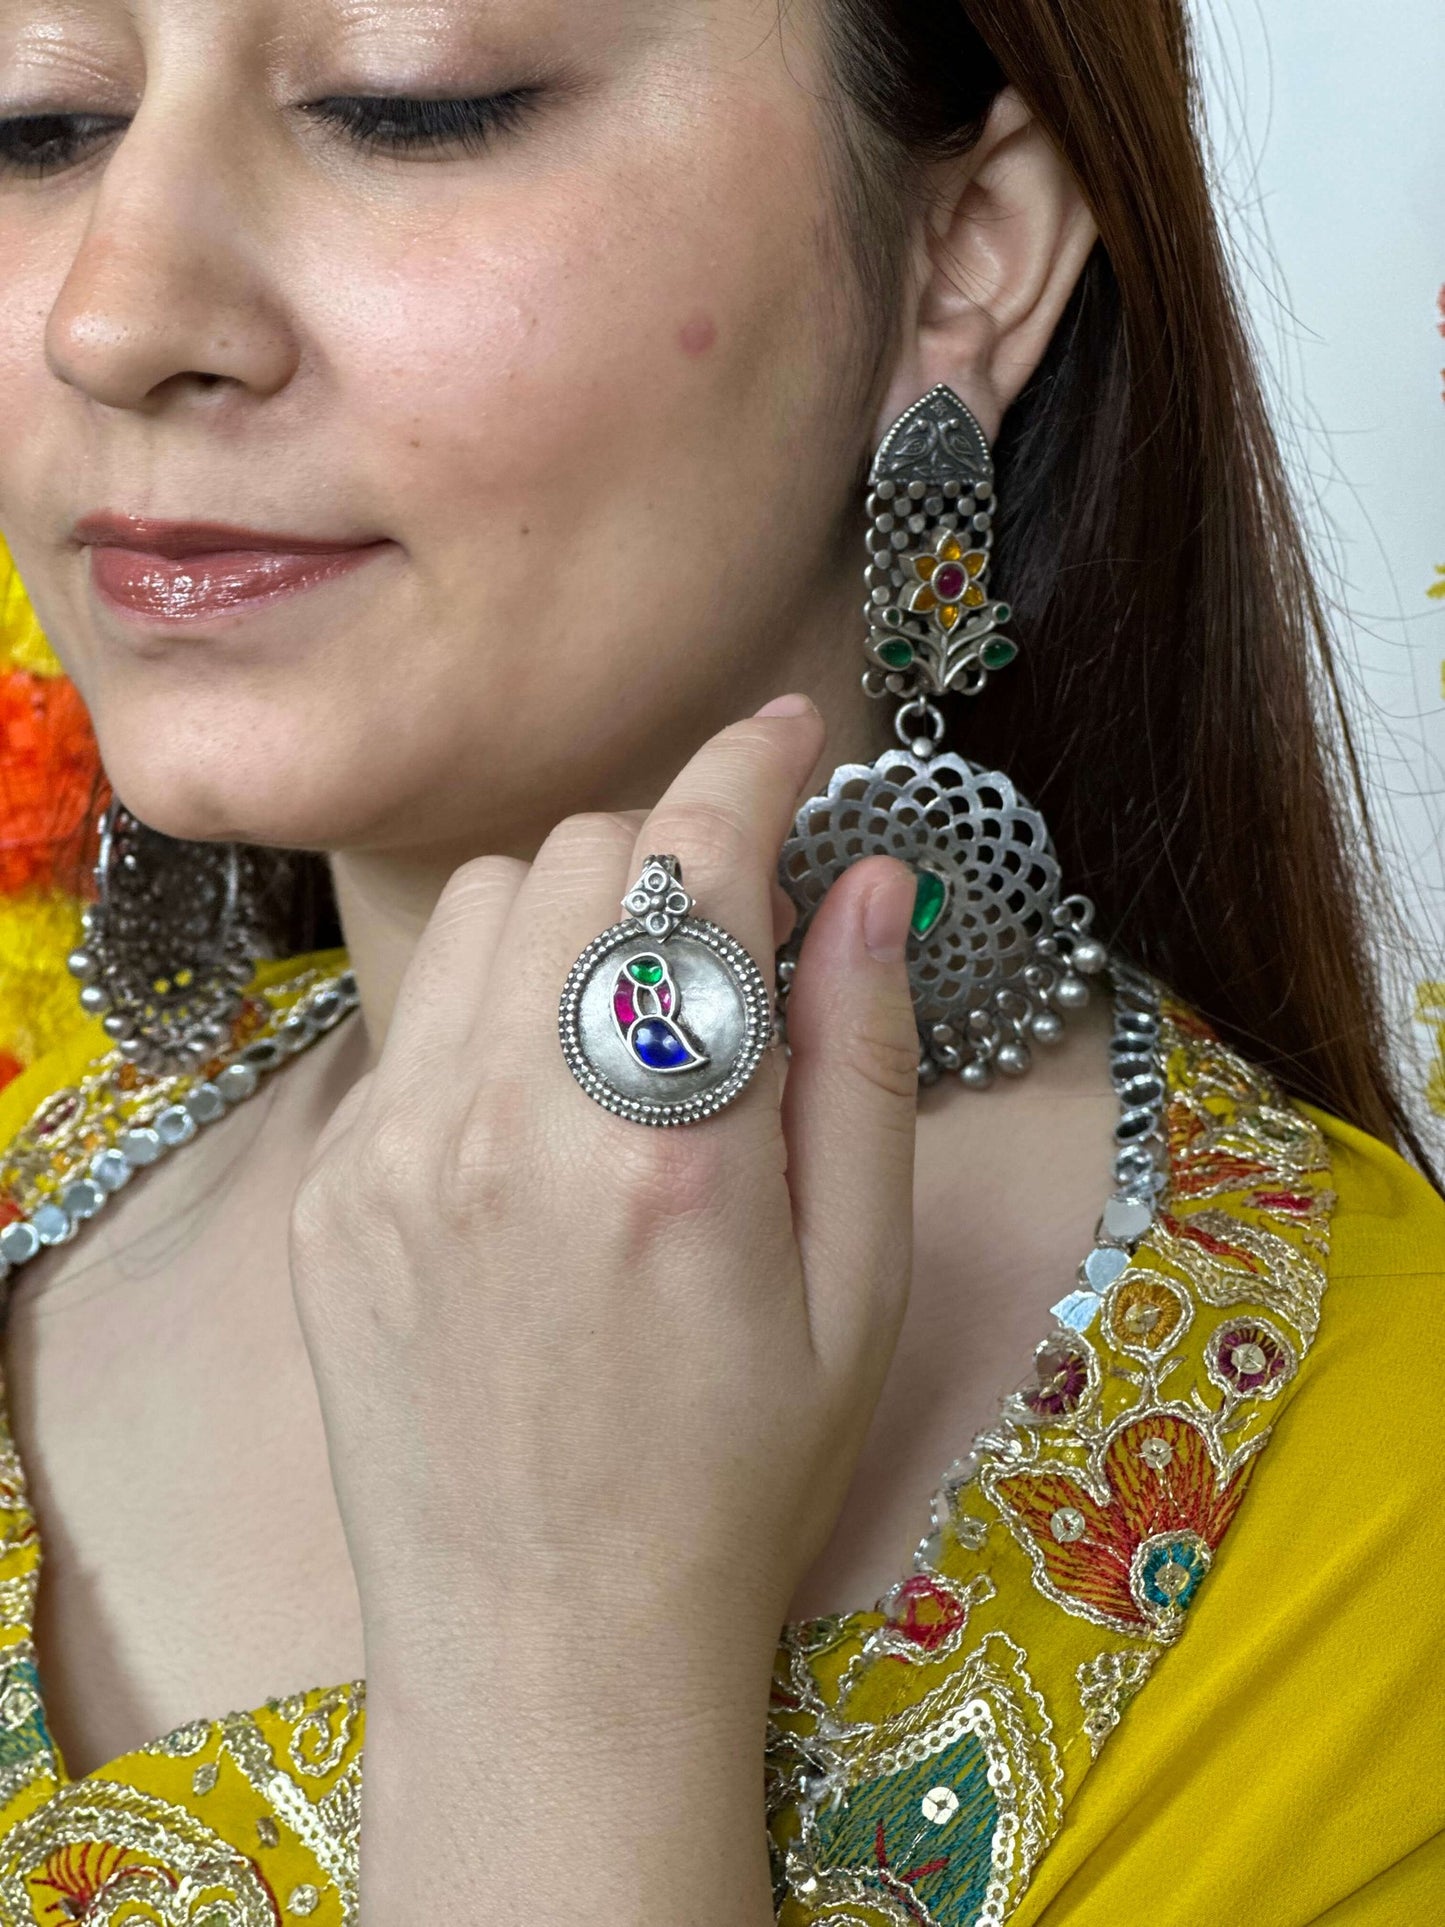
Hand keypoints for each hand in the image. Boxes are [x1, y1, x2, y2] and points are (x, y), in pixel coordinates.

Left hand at [289, 697, 920, 1922]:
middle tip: (735, 924)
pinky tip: (544, 1110)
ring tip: (635, 1012)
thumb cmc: (737, 1478)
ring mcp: (396, 1152)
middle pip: (585, 856)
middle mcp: (512, 1120)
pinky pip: (417, 1018)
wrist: (547, 1645)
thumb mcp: (862, 1284)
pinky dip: (496, 1007)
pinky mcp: (333, 1191)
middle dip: (675, 852)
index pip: (699, 863)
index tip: (789, 732)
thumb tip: (872, 883)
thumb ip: (865, 1060)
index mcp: (672, 1145)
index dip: (753, 765)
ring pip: (484, 909)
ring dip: (578, 913)